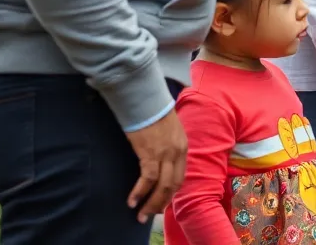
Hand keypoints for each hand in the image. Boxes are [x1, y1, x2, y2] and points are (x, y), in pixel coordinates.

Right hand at [125, 108, 187, 222]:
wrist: (146, 100)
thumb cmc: (154, 113)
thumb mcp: (168, 131)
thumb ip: (168, 146)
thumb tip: (160, 160)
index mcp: (183, 147)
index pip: (180, 176)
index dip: (171, 192)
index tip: (162, 203)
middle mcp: (178, 152)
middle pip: (173, 185)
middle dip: (162, 203)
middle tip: (150, 214)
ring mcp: (165, 154)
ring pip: (162, 186)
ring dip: (151, 203)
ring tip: (140, 214)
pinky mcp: (150, 153)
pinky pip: (148, 179)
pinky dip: (140, 192)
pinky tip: (132, 201)